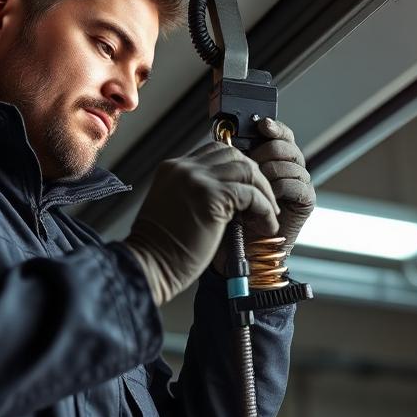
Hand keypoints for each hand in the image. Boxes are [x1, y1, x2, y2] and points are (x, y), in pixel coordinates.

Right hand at [123, 141, 278, 304]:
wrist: (148, 265)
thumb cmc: (160, 247)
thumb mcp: (174, 206)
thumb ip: (195, 192)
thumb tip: (229, 193)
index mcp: (173, 168)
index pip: (215, 152)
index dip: (238, 167)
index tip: (250, 187)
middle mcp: (184, 168)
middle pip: (234, 154)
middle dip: (255, 176)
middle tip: (264, 199)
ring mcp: (197, 180)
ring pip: (247, 170)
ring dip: (264, 192)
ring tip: (268, 213)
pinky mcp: (211, 198)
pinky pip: (251, 195)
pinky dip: (265, 210)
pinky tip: (266, 225)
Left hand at [246, 118, 314, 253]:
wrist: (244, 247)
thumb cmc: (236, 213)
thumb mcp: (234, 180)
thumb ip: (238, 159)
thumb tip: (230, 134)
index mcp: (275, 159)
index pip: (280, 134)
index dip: (273, 128)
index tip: (261, 125)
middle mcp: (290, 168)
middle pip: (286, 145)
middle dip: (266, 151)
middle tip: (252, 164)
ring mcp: (300, 183)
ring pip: (289, 164)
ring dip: (269, 173)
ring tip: (255, 187)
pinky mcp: (306, 200)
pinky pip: (296, 185)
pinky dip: (280, 189)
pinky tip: (268, 199)